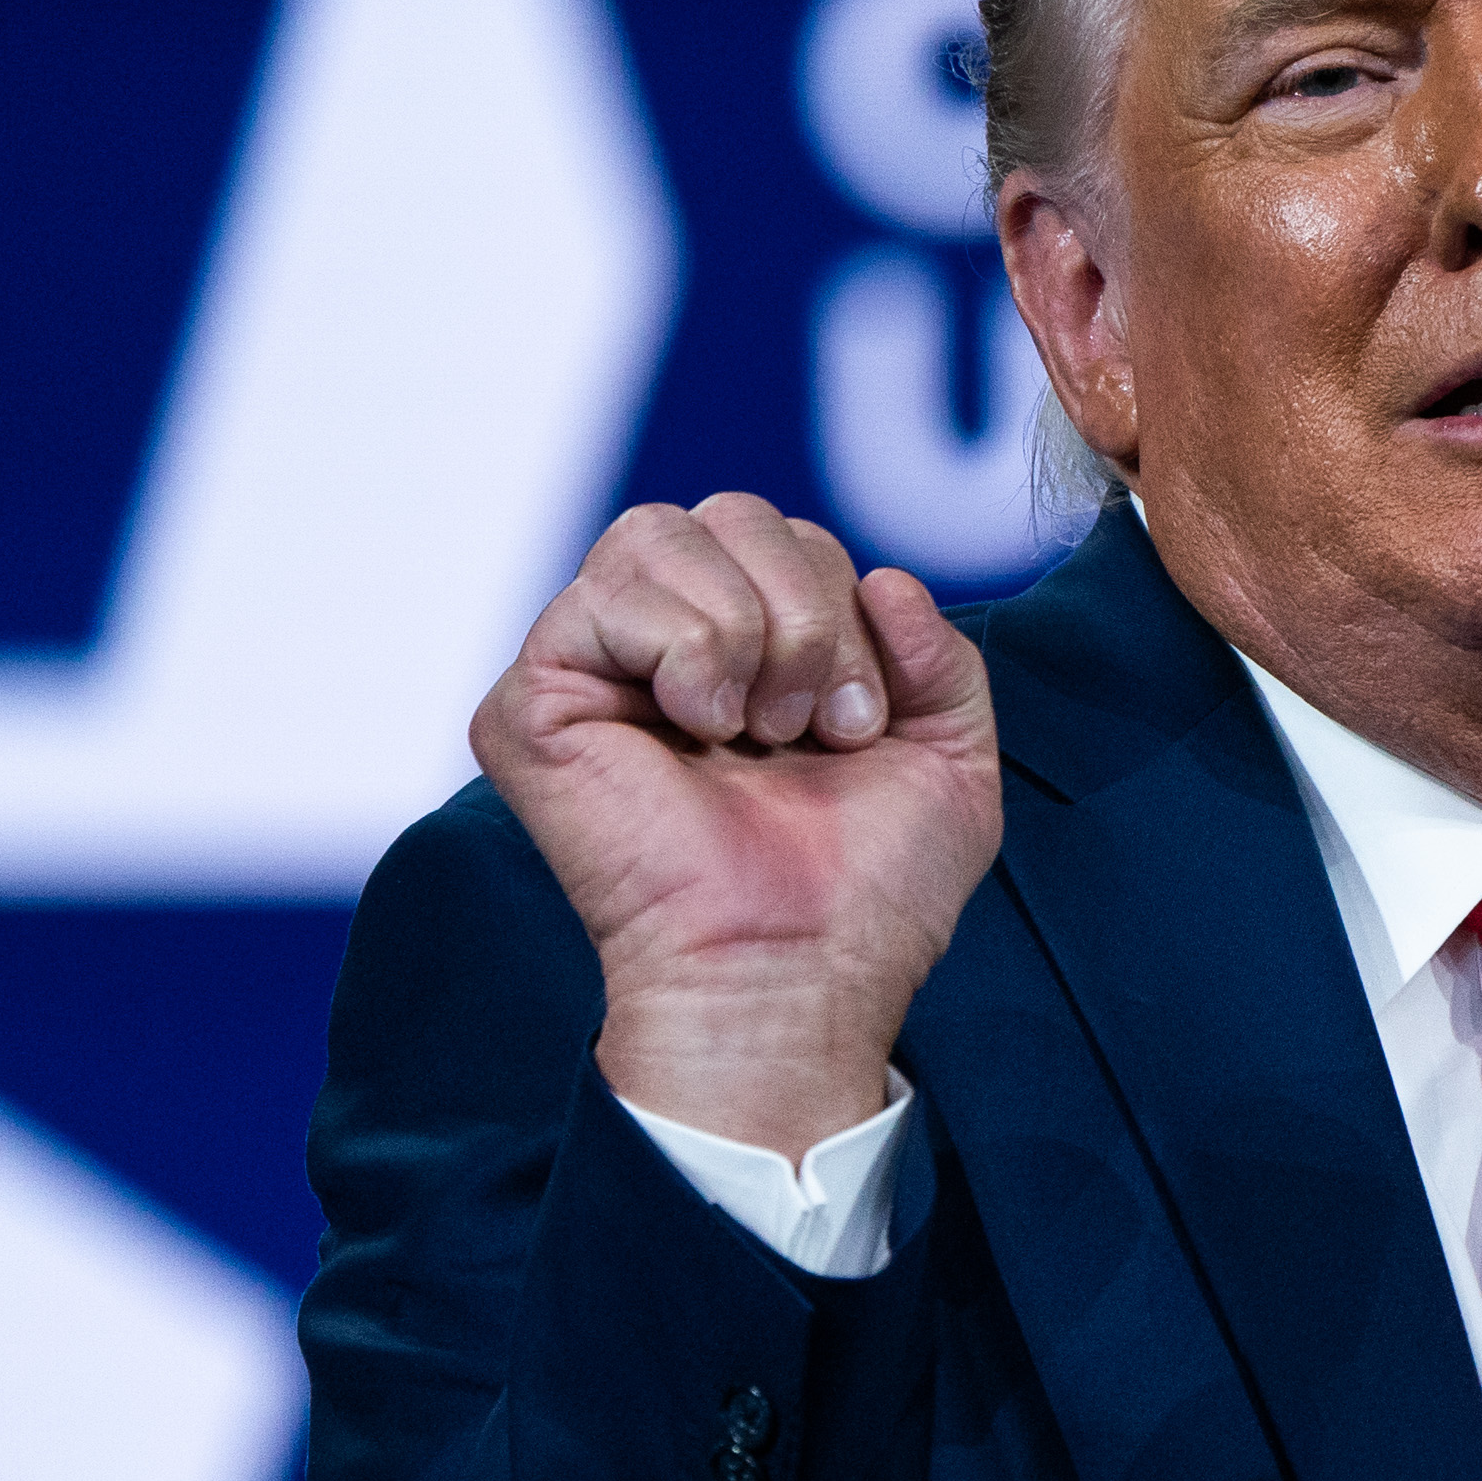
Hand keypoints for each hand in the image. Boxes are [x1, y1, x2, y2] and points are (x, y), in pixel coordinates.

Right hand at [469, 494, 1001, 1157]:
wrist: (803, 969)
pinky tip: (698, 729)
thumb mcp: (950, 757)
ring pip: (658, 532)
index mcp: (747, 649)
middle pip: (730, 511)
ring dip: (748, 630)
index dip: (845, 607)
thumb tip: (887, 577)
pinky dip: (683, 649)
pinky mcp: (531, 705)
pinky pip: (600, 596)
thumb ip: (943, 656)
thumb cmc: (869, 889)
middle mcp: (664, 646)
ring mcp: (592, 670)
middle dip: (806, 611)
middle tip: (811, 728)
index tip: (860, 727)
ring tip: (754, 732)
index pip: (787, 532)